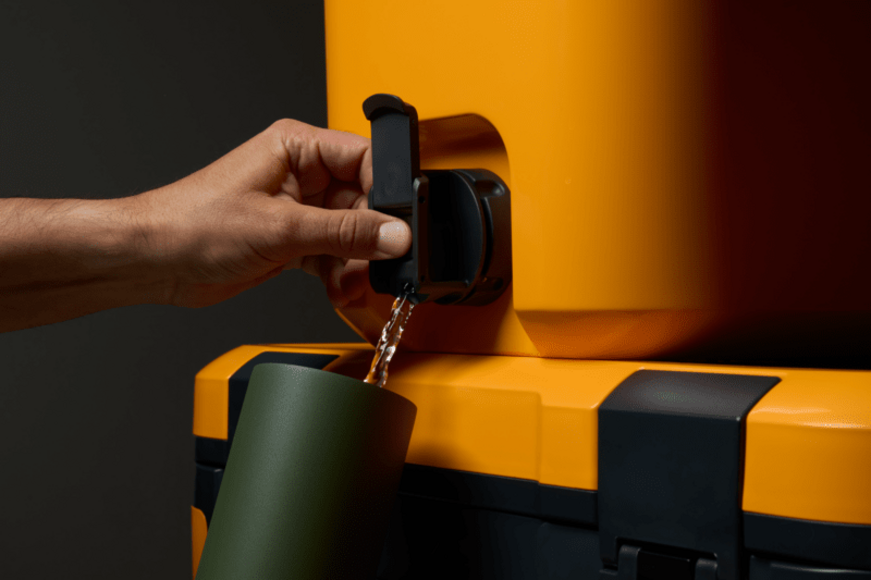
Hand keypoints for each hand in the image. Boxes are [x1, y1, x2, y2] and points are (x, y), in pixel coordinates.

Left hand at [133, 119, 409, 308]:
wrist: (154, 262)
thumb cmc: (192, 224)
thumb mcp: (280, 228)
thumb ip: (344, 233)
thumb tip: (394, 234)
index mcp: (297, 147)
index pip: (365, 158)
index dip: (387, 192)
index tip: (399, 225)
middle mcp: (301, 174)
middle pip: (363, 202)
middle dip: (370, 238)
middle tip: (375, 262)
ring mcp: (297, 209)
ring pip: (351, 234)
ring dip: (355, 262)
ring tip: (350, 283)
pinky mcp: (292, 240)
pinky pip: (333, 254)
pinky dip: (339, 274)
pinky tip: (337, 288)